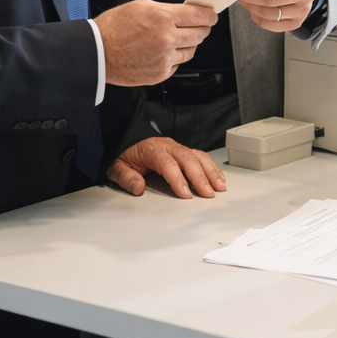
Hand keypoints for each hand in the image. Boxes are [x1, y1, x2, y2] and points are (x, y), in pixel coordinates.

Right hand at [94, 0, 217, 86]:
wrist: (97, 52)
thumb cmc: (114, 27)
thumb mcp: (141, 6)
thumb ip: (167, 9)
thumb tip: (187, 11)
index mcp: (163, 17)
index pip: (199, 15)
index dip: (209, 15)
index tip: (212, 16)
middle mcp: (167, 38)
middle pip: (200, 33)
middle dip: (202, 28)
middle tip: (199, 26)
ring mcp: (165, 57)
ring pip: (191, 50)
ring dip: (188, 44)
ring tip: (176, 39)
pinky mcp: (160, 73)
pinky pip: (178, 63)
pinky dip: (174, 57)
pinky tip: (163, 52)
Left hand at [108, 136, 226, 198]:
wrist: (128, 143)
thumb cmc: (125, 156)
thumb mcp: (116, 167)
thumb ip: (125, 177)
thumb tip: (138, 188)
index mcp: (152, 149)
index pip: (168, 163)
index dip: (178, 178)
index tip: (186, 194)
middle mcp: (168, 146)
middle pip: (188, 159)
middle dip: (200, 177)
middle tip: (208, 193)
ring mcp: (178, 147)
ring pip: (198, 157)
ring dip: (210, 172)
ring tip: (219, 187)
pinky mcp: (184, 151)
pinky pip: (201, 156)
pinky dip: (212, 167)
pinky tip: (219, 178)